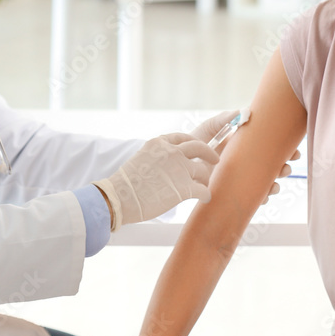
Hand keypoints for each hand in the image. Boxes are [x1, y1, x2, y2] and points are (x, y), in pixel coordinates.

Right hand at [93, 133, 218, 230]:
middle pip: (200, 147)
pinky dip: (205, 194)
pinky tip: (203, 197)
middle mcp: (172, 152)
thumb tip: (170, 164)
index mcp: (160, 143)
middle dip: (210, 153)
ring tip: (202, 186)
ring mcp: (180, 168)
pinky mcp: (185, 187)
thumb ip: (158, 156)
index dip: (193, 143)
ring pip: (203, 170)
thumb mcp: (142, 158)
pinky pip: (204, 189)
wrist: (119, 197)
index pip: (183, 137)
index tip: (199, 148)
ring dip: (204, 179)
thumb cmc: (127, 183)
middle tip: (215, 159)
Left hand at [190, 108, 300, 204]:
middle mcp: (245, 163)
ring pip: (266, 182)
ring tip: (277, 178)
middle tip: (289, 162)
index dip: (284, 148)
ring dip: (276, 181)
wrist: (178, 167)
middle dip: (285, 165)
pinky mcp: (233, 193)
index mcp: (243, 146)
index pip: (268, 147)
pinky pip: (253, 198)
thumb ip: (223, 120)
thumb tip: (243, 111)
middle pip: (272, 165)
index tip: (294, 148)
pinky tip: (265, 193)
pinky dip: (261, 196)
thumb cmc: (193, 145)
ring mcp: (241, 179)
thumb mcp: (208, 129)